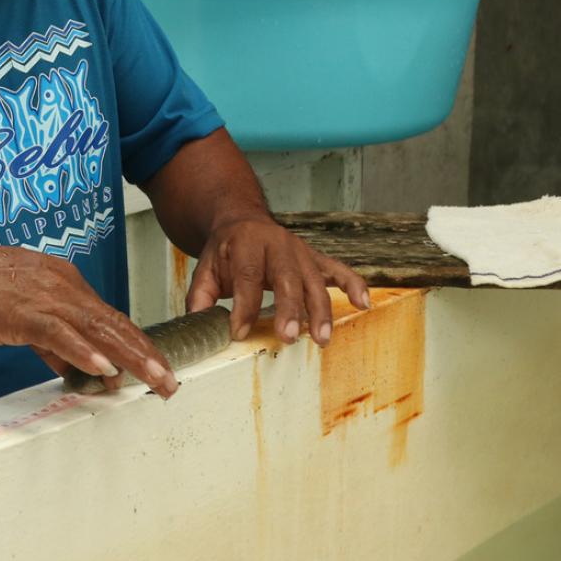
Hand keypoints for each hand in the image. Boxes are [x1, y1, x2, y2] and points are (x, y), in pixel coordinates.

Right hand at [0, 235, 178, 396]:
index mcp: (64, 284)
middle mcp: (62, 286)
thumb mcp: (19, 313)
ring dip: (129, 356)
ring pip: (96, 329)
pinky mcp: (20, 311)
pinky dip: (82, 351)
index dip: (137, 345)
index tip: (158, 367)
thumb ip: (48, 339)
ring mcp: (43, 297)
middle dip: (146, 355)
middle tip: (171, 381)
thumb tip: (70, 365)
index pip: (110, 319)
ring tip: (154, 379)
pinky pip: (58, 333)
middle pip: (113, 324)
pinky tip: (104, 367)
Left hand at [185, 216, 369, 345]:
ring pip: (315, 281)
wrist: (242, 221)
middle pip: (286, 278)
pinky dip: (353, 285)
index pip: (246, 277)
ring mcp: (301, 251)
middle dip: (289, 309)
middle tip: (288, 337)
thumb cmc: (226, 252)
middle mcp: (277, 244)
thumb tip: (197, 327)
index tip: (239, 332)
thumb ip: (200, 297)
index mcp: (246, 244)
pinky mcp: (316, 258)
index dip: (244, 307)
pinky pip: (340, 270)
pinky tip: (363, 304)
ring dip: (321, 310)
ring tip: (321, 339)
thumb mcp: (206, 269)